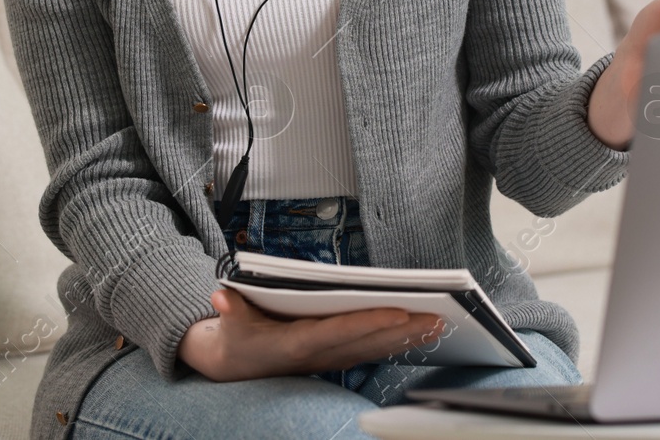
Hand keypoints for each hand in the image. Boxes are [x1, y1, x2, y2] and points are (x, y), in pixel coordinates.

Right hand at [178, 287, 445, 381]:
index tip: (399, 311)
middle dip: (404, 330)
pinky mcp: (338, 358)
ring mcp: (332, 359)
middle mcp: (321, 354)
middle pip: (369, 342)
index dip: (370, 322)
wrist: (235, 365)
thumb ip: (229, 310)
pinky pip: (373, 351)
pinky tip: (421, 335)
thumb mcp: (229, 323)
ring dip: (408, 338)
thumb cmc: (238, 336)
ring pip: (376, 349)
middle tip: (439, 317)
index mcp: (298, 343)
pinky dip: (398, 343)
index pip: (341, 330)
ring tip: (440, 325)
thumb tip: (219, 296)